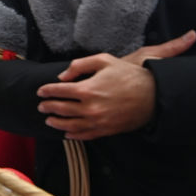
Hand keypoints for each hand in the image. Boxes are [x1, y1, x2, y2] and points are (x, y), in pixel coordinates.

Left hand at [35, 31, 195, 139]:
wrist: (154, 95)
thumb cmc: (129, 75)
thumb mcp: (104, 60)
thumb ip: (80, 65)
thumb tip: (62, 76)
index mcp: (87, 89)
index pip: (58, 91)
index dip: (47, 91)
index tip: (41, 91)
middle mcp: (90, 107)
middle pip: (61, 109)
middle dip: (48, 107)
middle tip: (41, 106)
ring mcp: (97, 121)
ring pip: (69, 125)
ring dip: (56, 123)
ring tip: (49, 120)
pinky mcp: (106, 130)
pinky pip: (85, 135)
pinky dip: (73, 135)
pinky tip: (66, 133)